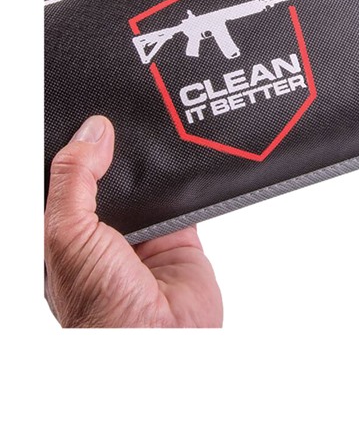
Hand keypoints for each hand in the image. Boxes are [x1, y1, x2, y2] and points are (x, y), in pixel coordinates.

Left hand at [44, 116, 222, 327]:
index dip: (81, 148)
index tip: (94, 119)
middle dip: (121, 152)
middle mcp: (105, 231)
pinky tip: (188, 162)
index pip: (72, 178)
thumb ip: (74, 180)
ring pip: (150, 184)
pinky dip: (189, 182)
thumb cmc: (99, 307)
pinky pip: (186, 199)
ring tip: (160, 135)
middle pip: (114, 176)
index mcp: (67, 230)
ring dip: (156, 167)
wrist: (159, 341)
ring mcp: (145, 233)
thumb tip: (91, 133)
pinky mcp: (181, 237)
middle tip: (130, 118)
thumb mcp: (67, 234)